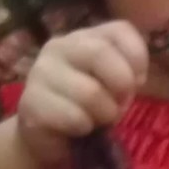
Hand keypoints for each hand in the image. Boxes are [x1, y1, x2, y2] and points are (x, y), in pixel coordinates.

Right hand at [13, 22, 148, 165]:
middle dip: (120, 86)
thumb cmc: (87, 107)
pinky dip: (85, 127)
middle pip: (100, 53)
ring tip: (96, 119)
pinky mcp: (30, 102)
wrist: (48, 138)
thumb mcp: (114, 86)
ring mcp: (41, 72)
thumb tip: (134, 79)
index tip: (138, 81)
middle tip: (118, 105)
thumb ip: (128, 72)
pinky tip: (77, 128)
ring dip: (104, 114)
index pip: (120, 30)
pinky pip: (74, 116)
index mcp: (85, 37)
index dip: (137, 57)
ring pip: (90, 92)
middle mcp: (60, 46)